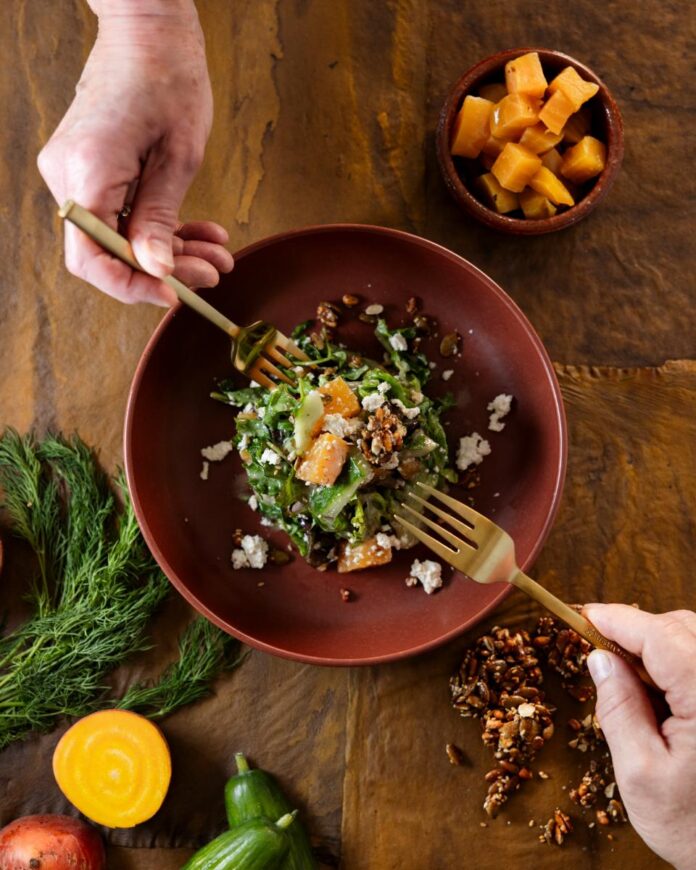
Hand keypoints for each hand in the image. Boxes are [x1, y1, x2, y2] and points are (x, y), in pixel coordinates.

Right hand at [37, 1, 232, 304]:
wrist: (147, 31)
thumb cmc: (169, 77)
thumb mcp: (180, 157)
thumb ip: (162, 219)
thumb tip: (155, 270)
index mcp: (88, 171)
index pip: (93, 258)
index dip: (134, 286)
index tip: (176, 294)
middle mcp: (68, 175)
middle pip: (106, 253)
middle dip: (163, 270)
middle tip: (213, 272)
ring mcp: (73, 173)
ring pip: (117, 238)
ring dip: (169, 252)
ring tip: (216, 254)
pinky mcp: (87, 170)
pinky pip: (119, 216)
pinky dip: (157, 229)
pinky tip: (198, 233)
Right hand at [583, 603, 695, 868]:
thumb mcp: (640, 774)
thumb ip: (618, 708)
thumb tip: (599, 658)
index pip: (659, 634)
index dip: (616, 619)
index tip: (583, 615)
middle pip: (680, 627)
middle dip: (636, 631)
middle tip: (601, 652)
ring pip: (695, 638)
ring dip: (659, 646)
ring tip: (630, 679)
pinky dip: (679, 662)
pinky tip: (662, 692)